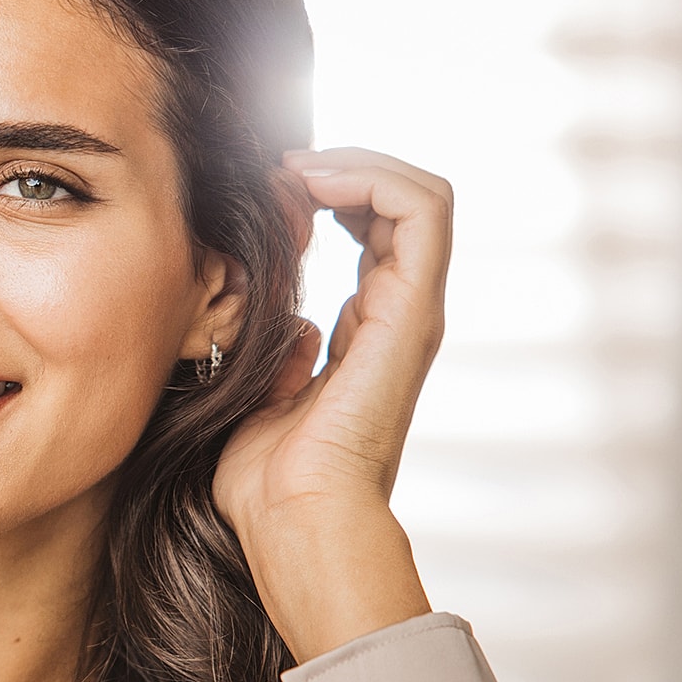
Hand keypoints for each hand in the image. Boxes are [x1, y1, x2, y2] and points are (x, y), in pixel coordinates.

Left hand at [213, 148, 451, 661]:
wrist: (293, 517)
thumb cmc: (266, 477)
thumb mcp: (259, 390)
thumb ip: (275, 349)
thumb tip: (288, 322)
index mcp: (367, 331)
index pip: (373, 229)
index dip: (327, 190)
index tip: (268, 188)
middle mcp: (398, 314)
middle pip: (400, 202)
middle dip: (339, 167)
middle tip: (277, 170)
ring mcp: (411, 311)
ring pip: (420, 194)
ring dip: (355, 164)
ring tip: (294, 170)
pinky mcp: (411, 311)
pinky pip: (422, 211)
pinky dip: (370, 177)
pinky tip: (309, 185)